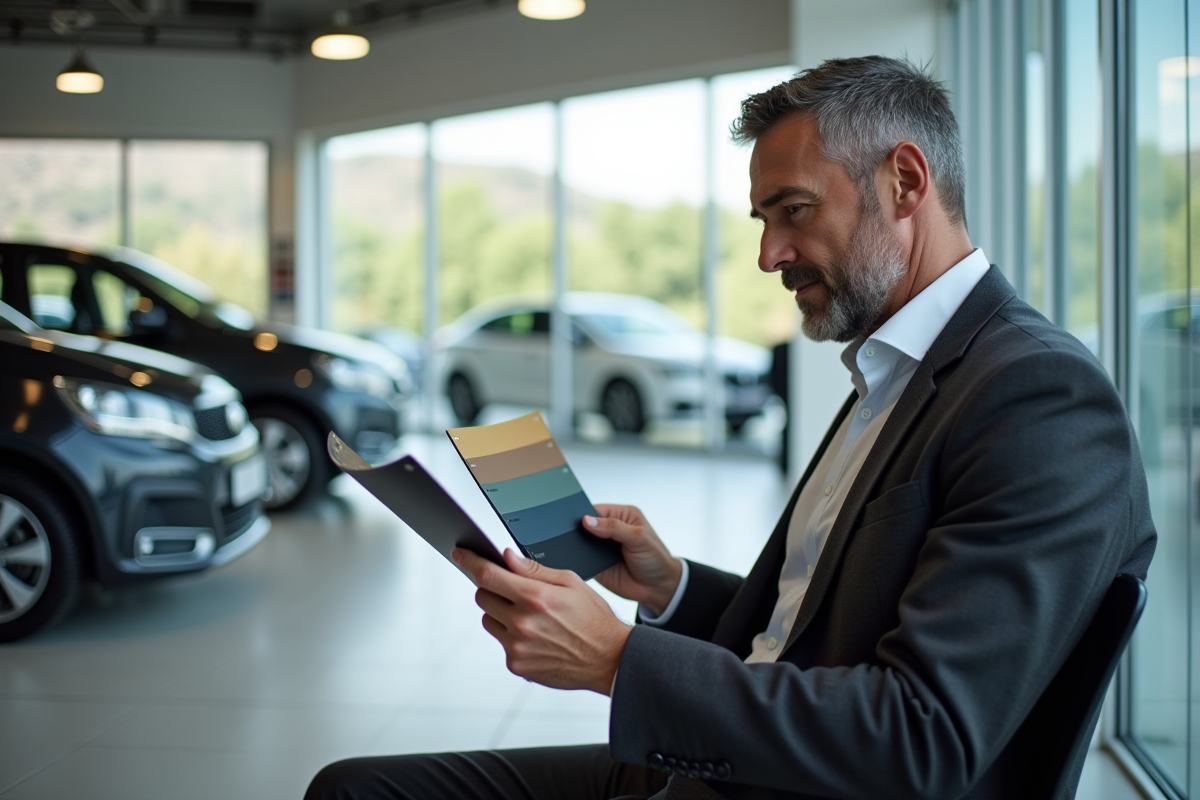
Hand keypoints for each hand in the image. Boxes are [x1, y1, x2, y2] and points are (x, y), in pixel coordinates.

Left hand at [452, 547, 632, 694]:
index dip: (470, 561)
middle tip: (515, 591)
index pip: (488, 575)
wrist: (608, 658)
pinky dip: (512, 636)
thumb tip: (507, 557)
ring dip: (501, 613)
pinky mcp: (516, 665)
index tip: (461, 555)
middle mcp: (522, 623)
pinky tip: (537, 637)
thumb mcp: (570, 582)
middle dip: (493, 589)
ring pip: (489, 619)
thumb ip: (534, 570)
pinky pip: (501, 642)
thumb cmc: (593, 618)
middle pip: (482, 596)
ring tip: (531, 617)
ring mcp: (517, 646)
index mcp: (535, 597)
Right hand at [585, 504, 682, 616]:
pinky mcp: (597, 564)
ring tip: (576, 549)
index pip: (596, 510)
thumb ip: (614, 527)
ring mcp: (602, 547)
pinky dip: (578, 560)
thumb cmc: (656, 559)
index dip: (585, 514)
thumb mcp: (639, 538)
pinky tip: (577, 561)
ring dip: (578, 546)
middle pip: (586, 526)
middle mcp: (610, 530)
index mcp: (622, 516)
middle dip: (579, 531)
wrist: (658, 588)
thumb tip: (588, 521)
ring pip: (582, 543)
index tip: (576, 521)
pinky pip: (582, 559)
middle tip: (573, 536)